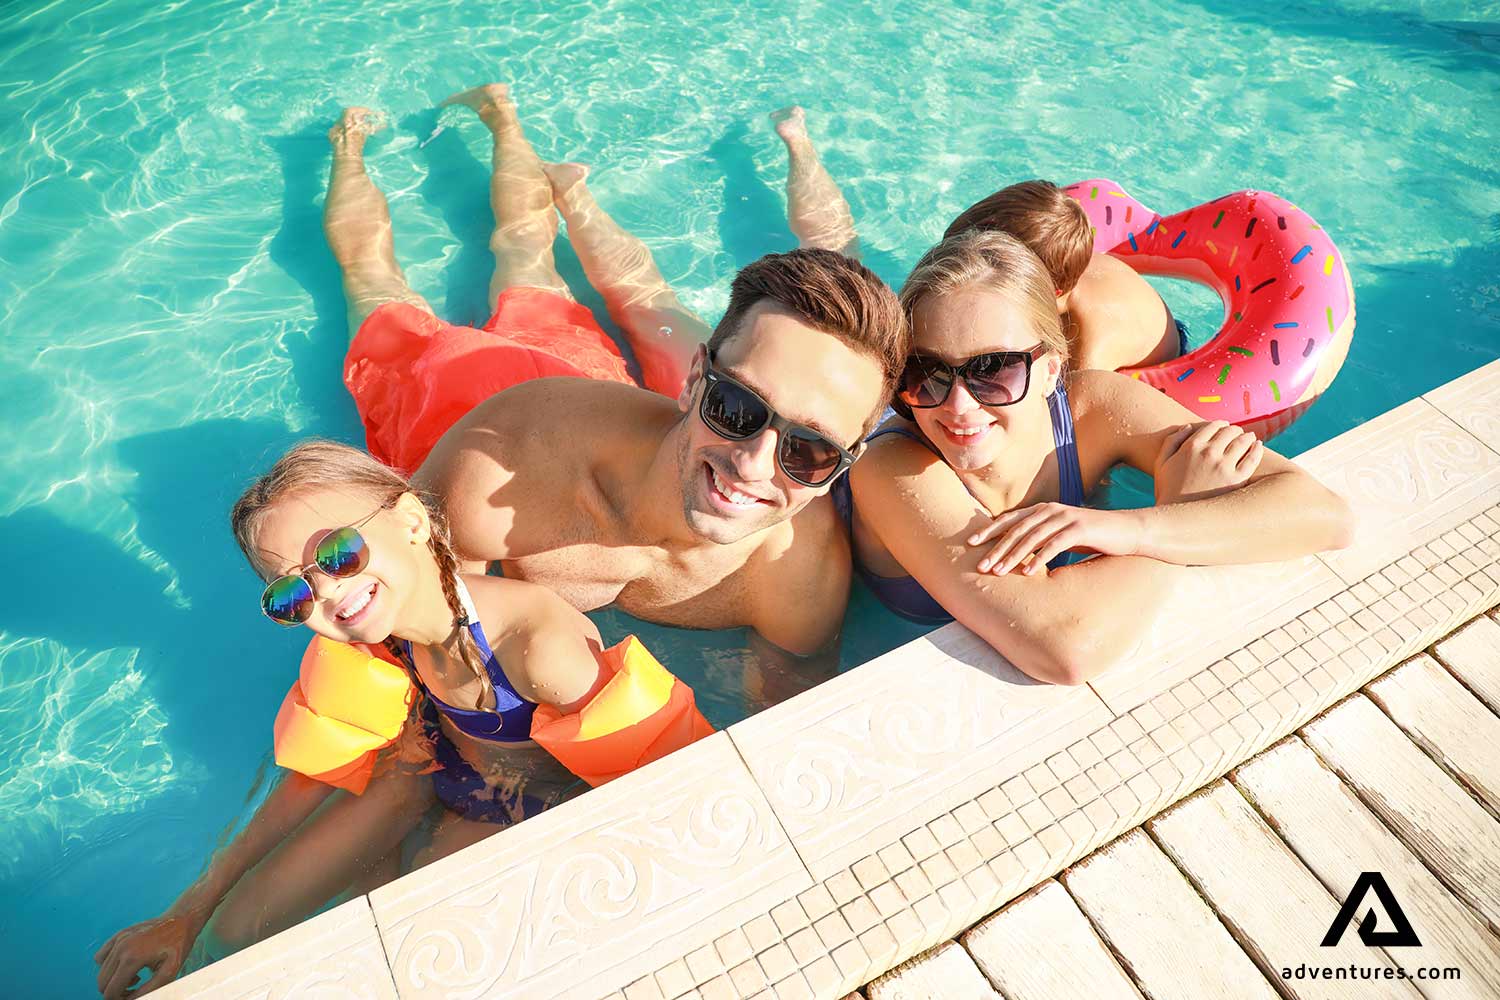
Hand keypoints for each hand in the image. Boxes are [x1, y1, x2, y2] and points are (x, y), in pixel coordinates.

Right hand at [94, 913, 201, 998]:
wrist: (181, 921)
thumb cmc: (178, 946)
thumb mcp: (169, 972)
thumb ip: (148, 990)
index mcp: (132, 958)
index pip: (110, 991)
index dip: (119, 999)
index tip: (133, 995)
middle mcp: (121, 947)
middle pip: (102, 983)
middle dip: (116, 991)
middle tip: (136, 987)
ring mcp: (118, 939)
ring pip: (102, 971)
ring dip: (114, 979)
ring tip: (136, 975)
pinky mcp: (118, 935)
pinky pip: (101, 957)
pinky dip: (109, 966)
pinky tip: (128, 964)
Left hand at [967, 503, 1142, 575]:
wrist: (1125, 531)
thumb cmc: (1090, 537)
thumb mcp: (1059, 536)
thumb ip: (1039, 539)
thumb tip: (1015, 554)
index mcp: (1043, 510)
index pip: (1009, 520)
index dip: (989, 530)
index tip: (970, 543)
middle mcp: (1051, 510)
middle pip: (1017, 529)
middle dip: (996, 548)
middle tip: (981, 565)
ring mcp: (1065, 518)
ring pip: (1032, 537)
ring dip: (1013, 555)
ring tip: (999, 572)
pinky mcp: (1080, 529)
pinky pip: (1055, 544)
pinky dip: (1039, 558)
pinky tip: (1027, 572)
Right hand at [1153, 421, 1262, 503]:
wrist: (1177, 518)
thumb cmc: (1168, 491)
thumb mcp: (1162, 463)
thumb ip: (1171, 441)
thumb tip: (1188, 427)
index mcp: (1191, 446)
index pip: (1213, 425)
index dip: (1221, 424)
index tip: (1225, 427)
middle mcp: (1209, 453)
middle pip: (1230, 431)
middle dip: (1235, 430)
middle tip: (1238, 433)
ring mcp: (1224, 466)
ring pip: (1243, 441)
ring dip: (1247, 437)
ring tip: (1250, 439)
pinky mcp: (1237, 480)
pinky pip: (1253, 458)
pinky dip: (1257, 449)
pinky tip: (1258, 447)